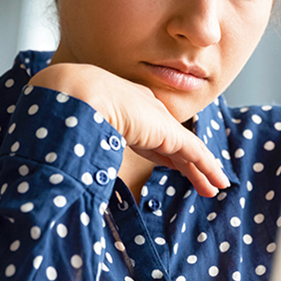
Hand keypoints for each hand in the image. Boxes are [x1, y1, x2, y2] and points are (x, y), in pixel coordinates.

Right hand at [28, 64, 229, 197]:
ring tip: (215, 186)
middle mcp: (144, 111)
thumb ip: (80, 144)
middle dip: (185, 162)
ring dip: (202, 170)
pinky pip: (195, 153)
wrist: (77, 94)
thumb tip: (62, 165)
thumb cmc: (67, 111)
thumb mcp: (77, 129)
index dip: (161, 150)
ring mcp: (157, 121)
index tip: (169, 163)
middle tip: (198, 178)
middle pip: (170, 142)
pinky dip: (208, 168)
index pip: (147, 132)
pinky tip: (218, 182)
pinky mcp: (168, 133)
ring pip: (187, 150)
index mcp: (123, 107)